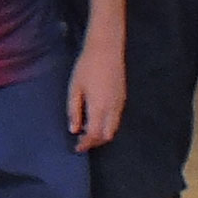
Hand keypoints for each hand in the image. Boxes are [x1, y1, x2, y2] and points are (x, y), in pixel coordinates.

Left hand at [68, 38, 125, 152]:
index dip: (86, 144)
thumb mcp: (74, 89)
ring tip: (86, 130)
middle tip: (81, 141)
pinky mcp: (123, 97)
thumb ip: (74, 111)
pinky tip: (96, 118)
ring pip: (114, 128)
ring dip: (101, 133)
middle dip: (95, 142)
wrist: (106, 49)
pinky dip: (107, 125)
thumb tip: (74, 130)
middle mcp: (113, 108)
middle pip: (107, 135)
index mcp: (99, 107)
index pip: (94, 135)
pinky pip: (117, 118)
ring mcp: (120, 103)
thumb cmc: (87, 67)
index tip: (76, 148)